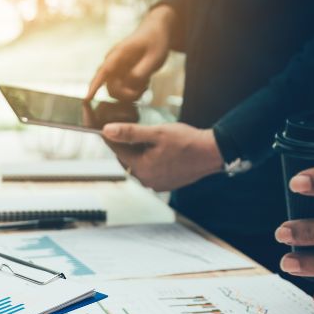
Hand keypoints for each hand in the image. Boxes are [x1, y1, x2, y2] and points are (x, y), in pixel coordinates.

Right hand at [86, 4, 175, 100]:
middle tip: (145, 88)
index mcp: (119, 54)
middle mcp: (113, 62)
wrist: (155, 31)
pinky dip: (133, 91)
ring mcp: (115, 69)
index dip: (94, 86)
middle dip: (126, 94)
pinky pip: (121, 89)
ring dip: (131, 93)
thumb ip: (141, 72)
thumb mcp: (154, 57)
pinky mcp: (120, 74)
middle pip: (111, 87)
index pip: (104, 72)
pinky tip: (144, 83)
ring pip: (116, 91)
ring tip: (146, 83)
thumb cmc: (155, 41)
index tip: (86, 99)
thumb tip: (128, 86)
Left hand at [102, 122, 221, 190]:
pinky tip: (158, 151)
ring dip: (138, 154)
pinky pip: (150, 171)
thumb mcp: (157, 132)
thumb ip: (130, 132)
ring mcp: (155, 184)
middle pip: (127, 160)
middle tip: (126, 131)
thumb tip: (107, 131)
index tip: (102, 128)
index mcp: (141, 167)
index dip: (110, 137)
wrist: (212, 153)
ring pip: (138, 166)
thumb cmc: (187, 141)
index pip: (117, 150)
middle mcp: (146, 180)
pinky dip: (149, 161)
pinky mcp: (164, 185)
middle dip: (126, 146)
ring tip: (147, 140)